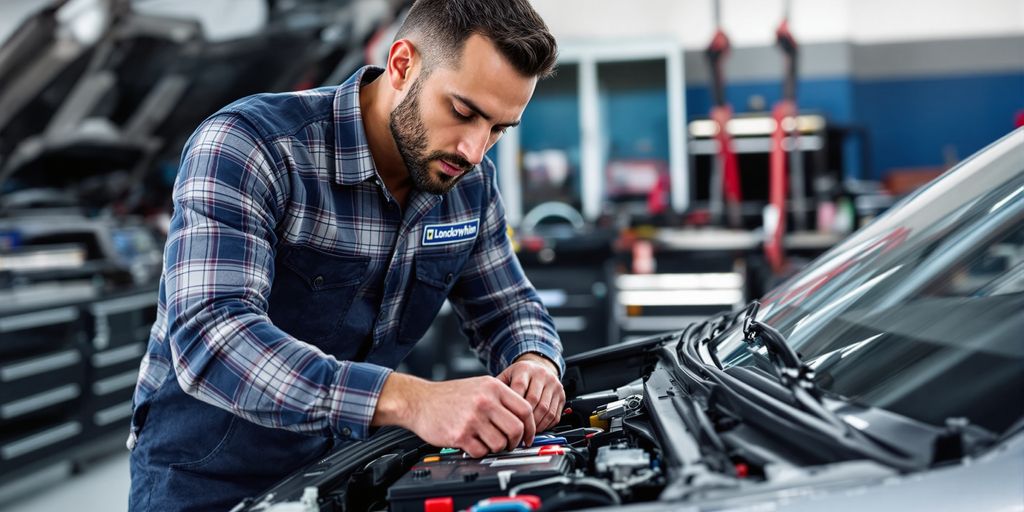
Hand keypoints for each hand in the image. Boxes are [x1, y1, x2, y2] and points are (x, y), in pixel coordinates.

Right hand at [372, 373, 535, 457]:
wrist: (419, 401)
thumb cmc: (449, 396)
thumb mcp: (479, 386)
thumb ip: (500, 399)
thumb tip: (523, 421)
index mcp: (493, 387)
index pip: (525, 409)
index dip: (530, 427)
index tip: (527, 436)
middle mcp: (485, 401)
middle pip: (516, 429)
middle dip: (515, 441)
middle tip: (509, 444)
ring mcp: (473, 418)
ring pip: (500, 443)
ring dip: (496, 448)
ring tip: (486, 442)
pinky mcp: (460, 434)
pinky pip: (481, 451)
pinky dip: (480, 452)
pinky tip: (472, 444)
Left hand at [497, 353, 564, 432]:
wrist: (539, 366)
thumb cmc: (520, 375)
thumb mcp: (506, 376)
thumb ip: (498, 390)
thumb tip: (488, 409)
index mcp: (525, 369)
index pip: (519, 388)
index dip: (513, 407)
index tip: (506, 420)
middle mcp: (541, 375)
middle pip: (534, 401)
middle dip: (524, 420)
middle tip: (515, 432)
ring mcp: (554, 384)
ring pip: (546, 410)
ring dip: (535, 425)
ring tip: (525, 433)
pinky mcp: (562, 395)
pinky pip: (555, 415)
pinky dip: (546, 425)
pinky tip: (536, 429)